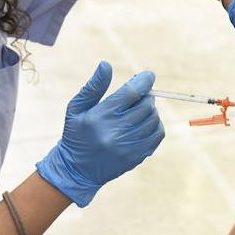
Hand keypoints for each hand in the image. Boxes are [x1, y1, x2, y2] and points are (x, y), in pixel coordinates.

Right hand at [35, 62, 164, 206]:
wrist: (77, 170)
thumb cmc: (76, 134)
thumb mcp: (77, 108)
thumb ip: (93, 87)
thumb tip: (106, 64)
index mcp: (101, 117)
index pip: (131, 93)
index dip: (143, 81)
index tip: (148, 75)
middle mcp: (116, 132)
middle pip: (145, 105)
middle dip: (146, 96)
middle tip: (139, 95)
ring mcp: (128, 146)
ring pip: (153, 119)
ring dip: (150, 110)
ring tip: (140, 109)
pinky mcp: (136, 156)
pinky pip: (157, 135)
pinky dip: (155, 125)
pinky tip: (145, 123)